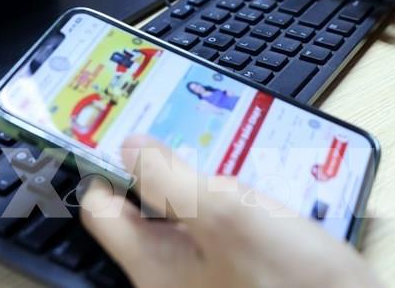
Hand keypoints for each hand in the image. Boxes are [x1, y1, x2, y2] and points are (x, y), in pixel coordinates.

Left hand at [80, 135, 378, 287]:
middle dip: (163, 163)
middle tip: (184, 123)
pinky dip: (230, 195)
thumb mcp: (228, 217)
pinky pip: (218, 223)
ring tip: (227, 143)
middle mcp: (170, 274)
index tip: (121, 125)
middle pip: (144, 205)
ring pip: (186, 210)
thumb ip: (170, 181)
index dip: (106, 164)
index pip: (101, 209)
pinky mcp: (238, 268)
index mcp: (153, 267)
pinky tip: (255, 178)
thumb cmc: (292, 282)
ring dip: (202, 174)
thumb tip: (129, 147)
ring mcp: (205, 273)